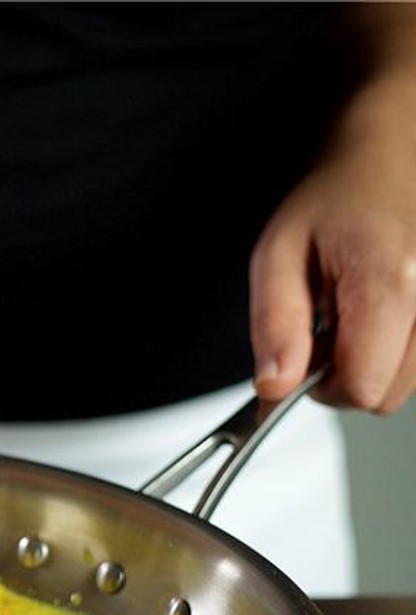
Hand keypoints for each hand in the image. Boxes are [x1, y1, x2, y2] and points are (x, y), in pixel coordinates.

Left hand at [249, 81, 415, 414]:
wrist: (387, 159)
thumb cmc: (333, 200)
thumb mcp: (277, 257)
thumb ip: (274, 327)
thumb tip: (274, 388)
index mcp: (390, 278)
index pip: (362, 385)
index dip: (322, 387)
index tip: (304, 362)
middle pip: (387, 393)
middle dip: (346, 379)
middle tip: (325, 334)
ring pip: (408, 384)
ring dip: (372, 365)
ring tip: (353, 317)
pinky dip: (395, 352)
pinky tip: (378, 316)